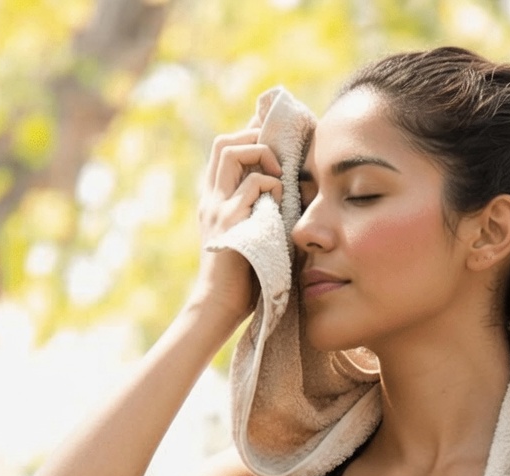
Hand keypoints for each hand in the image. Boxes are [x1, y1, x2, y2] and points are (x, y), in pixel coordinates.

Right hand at [188, 126, 283, 323]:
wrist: (220, 306)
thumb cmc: (243, 277)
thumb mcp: (253, 234)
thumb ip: (264, 211)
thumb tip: (296, 191)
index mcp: (216, 200)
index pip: (226, 151)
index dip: (249, 136)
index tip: (274, 138)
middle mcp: (212, 198)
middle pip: (224, 142)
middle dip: (255, 137)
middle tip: (280, 156)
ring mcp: (218, 206)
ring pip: (231, 151)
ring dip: (261, 154)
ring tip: (278, 175)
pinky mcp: (230, 220)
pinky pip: (252, 185)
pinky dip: (271, 185)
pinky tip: (282, 202)